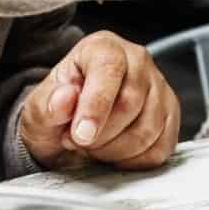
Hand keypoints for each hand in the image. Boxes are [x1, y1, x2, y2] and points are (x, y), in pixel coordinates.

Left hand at [20, 32, 181, 171]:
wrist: (70, 128)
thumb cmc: (58, 112)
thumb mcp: (38, 110)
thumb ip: (48, 104)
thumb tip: (66, 99)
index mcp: (103, 48)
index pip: (109, 70)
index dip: (95, 106)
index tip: (80, 135)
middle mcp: (137, 61)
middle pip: (130, 103)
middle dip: (101, 135)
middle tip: (78, 141)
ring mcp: (159, 88)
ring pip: (148, 129)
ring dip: (116, 150)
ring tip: (95, 145)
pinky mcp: (171, 115)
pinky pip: (162, 146)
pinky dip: (135, 160)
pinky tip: (116, 153)